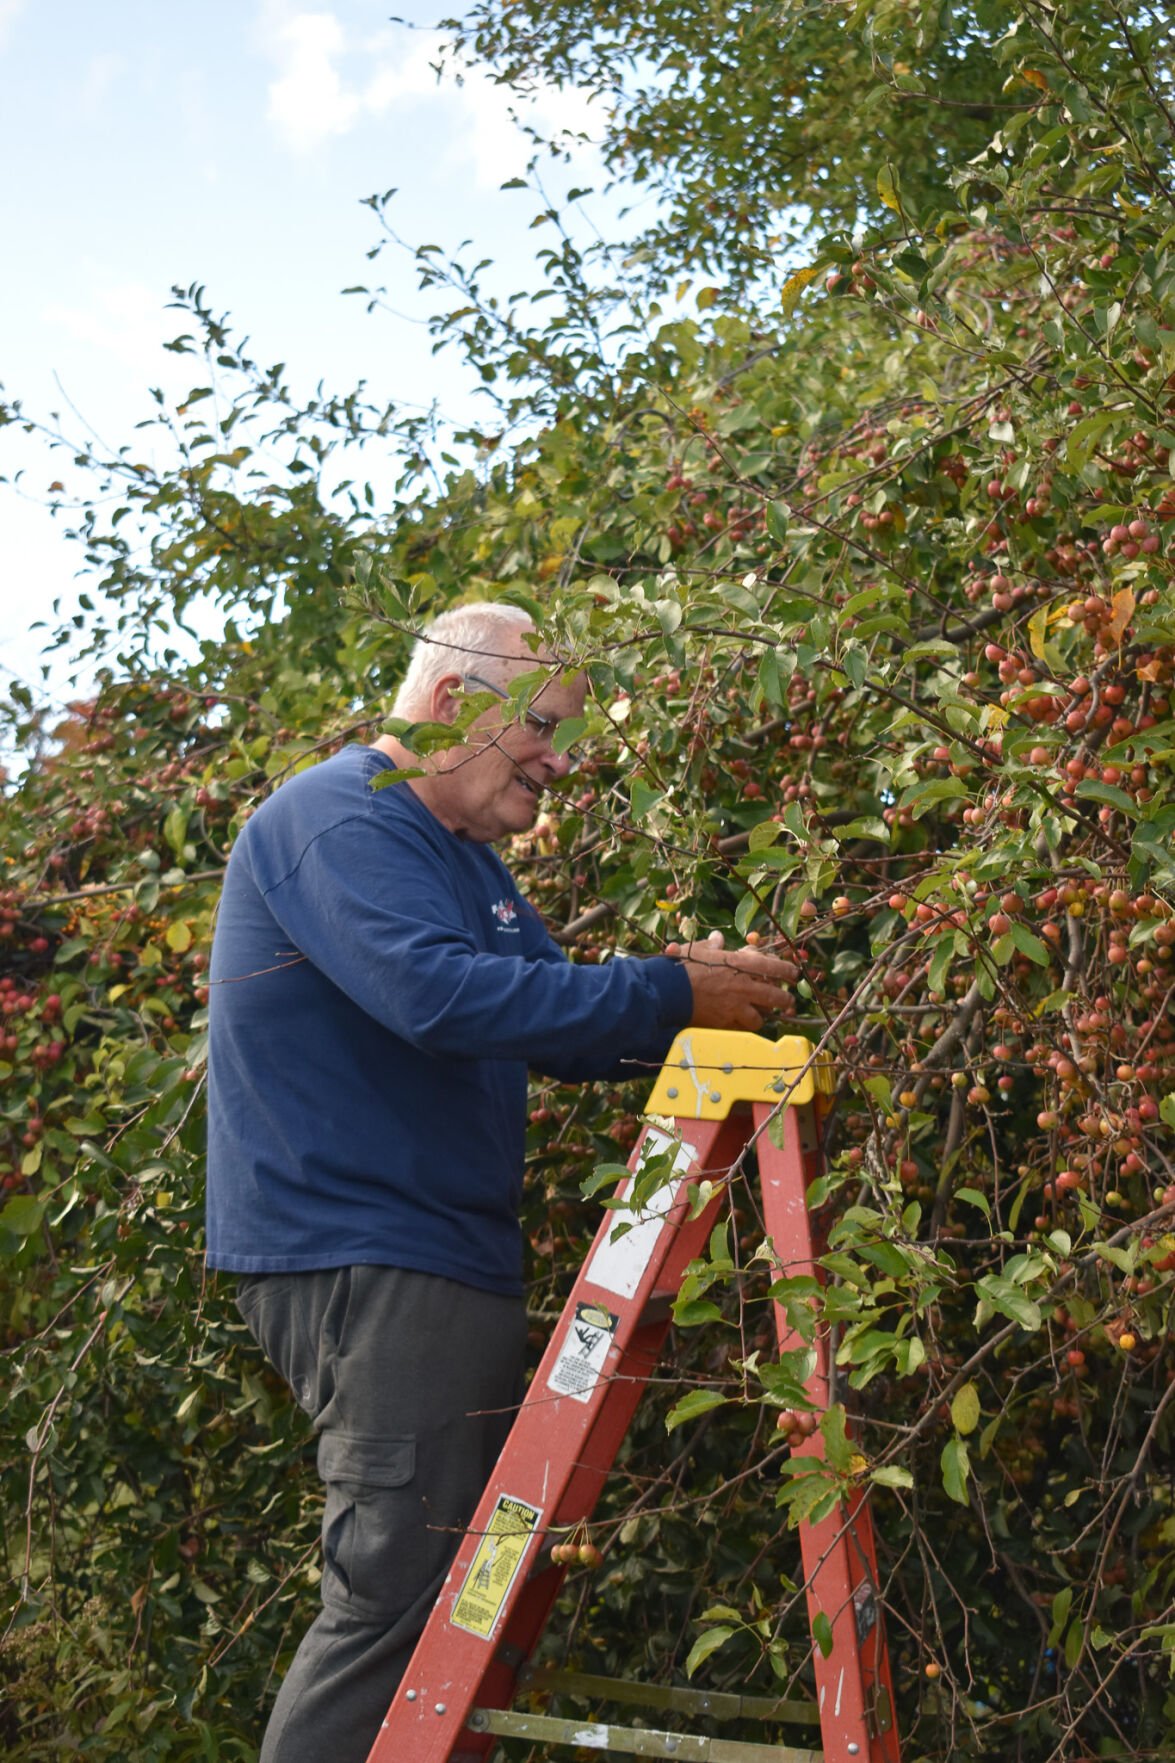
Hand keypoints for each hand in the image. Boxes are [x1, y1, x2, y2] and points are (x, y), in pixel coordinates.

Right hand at [665, 932, 797, 1032]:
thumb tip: (717, 938)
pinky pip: (742, 1028)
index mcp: (740, 965)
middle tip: (787, 1002)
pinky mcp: (726, 1023)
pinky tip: (740, 1024)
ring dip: (761, 1016)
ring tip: (760, 1015)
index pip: (773, 967)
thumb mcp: (699, 950)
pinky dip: (743, 1026)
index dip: (787, 971)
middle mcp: (744, 987)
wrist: (670, 991)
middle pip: (776, 997)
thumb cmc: (684, 966)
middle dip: (785, 1000)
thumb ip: (713, 945)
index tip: (794, 973)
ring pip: (760, 1017)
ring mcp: (737, 1007)